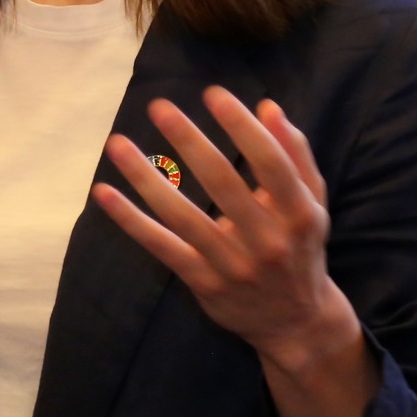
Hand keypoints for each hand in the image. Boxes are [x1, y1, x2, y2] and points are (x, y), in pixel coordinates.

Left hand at [94, 86, 376, 416]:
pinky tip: (104, 193)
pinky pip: (162, 246)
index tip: (213, 93)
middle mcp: (266, 239)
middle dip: (189, 141)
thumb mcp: (312, 202)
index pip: (269, 162)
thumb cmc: (301, 247)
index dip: (241, 126)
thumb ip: (295, 154)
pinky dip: (130, 220)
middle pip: (223, 183)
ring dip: (146, 177)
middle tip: (159, 107)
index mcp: (298, 213)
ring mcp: (232, 264)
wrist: (297, 322)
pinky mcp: (203, 282)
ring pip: (182, 215)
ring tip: (118, 143)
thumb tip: (268, 106)